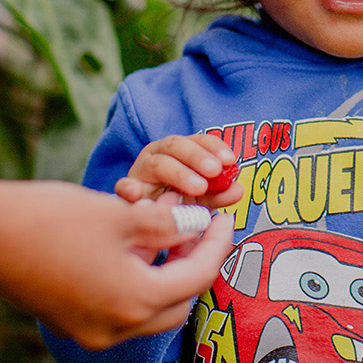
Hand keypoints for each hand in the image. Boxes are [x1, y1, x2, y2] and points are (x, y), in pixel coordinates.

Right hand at [0, 174, 232, 348]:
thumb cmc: (48, 218)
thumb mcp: (120, 214)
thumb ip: (169, 224)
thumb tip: (201, 223)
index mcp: (135, 301)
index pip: (197, 277)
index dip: (217, 243)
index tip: (224, 217)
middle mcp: (116, 329)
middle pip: (179, 304)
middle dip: (196, 268)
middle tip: (202, 230)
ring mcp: (90, 332)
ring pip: (151, 314)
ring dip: (167, 280)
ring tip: (171, 239)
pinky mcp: (71, 325)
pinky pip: (121, 314)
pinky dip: (138, 288)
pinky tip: (135, 254)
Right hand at [112, 133, 242, 207]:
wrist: (146, 222)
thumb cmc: (177, 204)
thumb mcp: (203, 200)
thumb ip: (220, 194)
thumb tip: (239, 189)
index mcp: (179, 151)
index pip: (198, 140)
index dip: (214, 146)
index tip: (230, 159)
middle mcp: (158, 155)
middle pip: (176, 145)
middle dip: (198, 156)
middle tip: (215, 170)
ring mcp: (140, 171)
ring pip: (158, 163)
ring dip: (179, 173)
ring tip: (198, 188)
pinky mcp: (126, 190)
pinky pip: (124, 186)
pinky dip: (128, 188)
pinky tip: (136, 192)